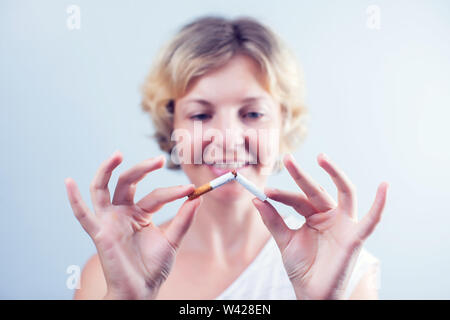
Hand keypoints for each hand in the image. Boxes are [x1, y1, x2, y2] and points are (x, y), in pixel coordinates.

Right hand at [64, 151, 200, 298]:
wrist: (142, 291)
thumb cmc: (154, 267)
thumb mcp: (172, 240)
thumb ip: (184, 219)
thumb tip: (198, 197)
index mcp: (140, 213)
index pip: (155, 195)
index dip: (174, 192)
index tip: (192, 190)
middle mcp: (123, 212)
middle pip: (127, 182)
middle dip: (142, 169)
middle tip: (160, 160)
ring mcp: (109, 220)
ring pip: (102, 188)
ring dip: (106, 170)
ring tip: (118, 154)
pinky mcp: (99, 233)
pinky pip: (83, 215)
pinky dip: (74, 199)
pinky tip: (68, 182)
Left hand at [252, 153, 387, 299]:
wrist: (312, 294)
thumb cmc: (302, 268)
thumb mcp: (284, 241)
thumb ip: (273, 220)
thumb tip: (256, 200)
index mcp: (313, 216)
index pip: (298, 199)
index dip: (283, 194)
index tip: (265, 191)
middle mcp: (330, 216)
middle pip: (317, 190)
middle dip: (301, 175)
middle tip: (287, 159)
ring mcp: (344, 224)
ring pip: (344, 193)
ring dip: (336, 174)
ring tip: (322, 158)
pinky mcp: (355, 237)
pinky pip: (371, 220)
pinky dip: (380, 204)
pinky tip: (384, 186)